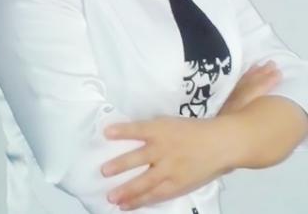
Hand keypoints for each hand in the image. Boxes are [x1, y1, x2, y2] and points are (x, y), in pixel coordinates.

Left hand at [100, 61, 281, 209]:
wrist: (223, 142)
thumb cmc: (195, 130)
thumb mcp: (172, 122)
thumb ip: (153, 129)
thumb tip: (129, 133)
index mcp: (162, 128)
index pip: (138, 128)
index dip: (122, 130)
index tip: (106, 132)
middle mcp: (164, 148)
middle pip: (137, 158)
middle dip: (119, 165)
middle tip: (104, 170)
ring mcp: (171, 168)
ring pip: (144, 182)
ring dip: (126, 190)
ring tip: (111, 197)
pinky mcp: (177, 184)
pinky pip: (156, 194)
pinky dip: (141, 201)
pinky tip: (128, 205)